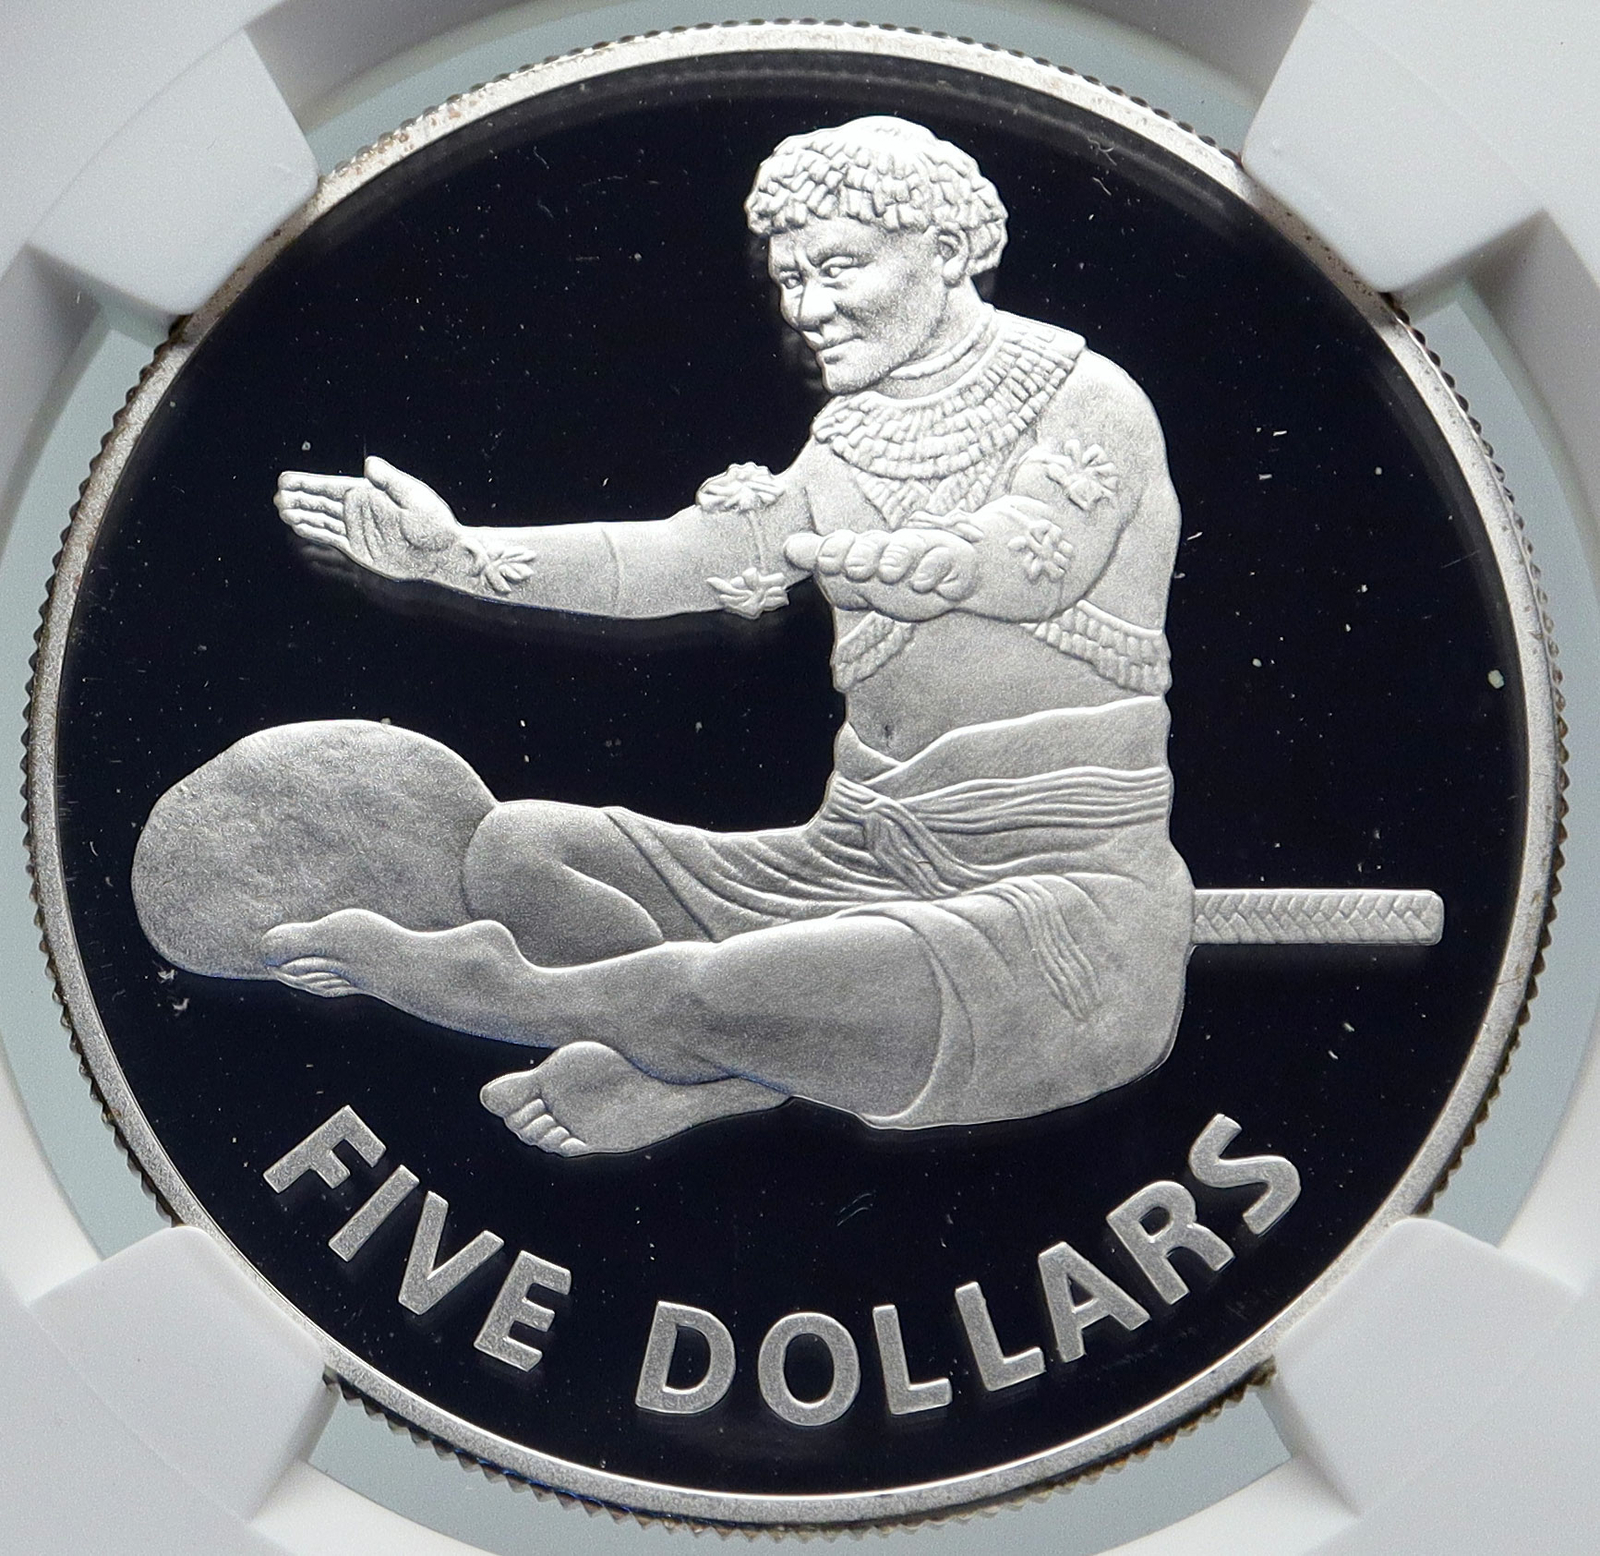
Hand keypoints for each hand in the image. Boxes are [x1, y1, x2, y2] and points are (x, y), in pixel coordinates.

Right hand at [275, 456, 460, 580]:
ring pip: (323, 519)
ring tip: (282, 510)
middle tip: (278, 497)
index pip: (331, 486)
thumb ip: (391, 482)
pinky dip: (315, 532)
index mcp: (369, 493)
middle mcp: (360, 510)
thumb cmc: (434, 524)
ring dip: (302, 514)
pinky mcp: (360, 549)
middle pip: (322, 501)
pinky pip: (331, 539)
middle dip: (299, 498)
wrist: (444, 554)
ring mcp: (358, 529)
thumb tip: (370, 463)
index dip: (307, 483)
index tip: (285, 480)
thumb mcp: (414, 498)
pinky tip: (299, 527)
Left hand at [784, 526, 978, 602]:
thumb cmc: (902, 577)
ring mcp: (925, 552)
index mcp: (869, 549)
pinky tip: (924, 584)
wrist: (953, 578)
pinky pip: (945, 562)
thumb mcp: (861, 577)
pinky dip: (934, 572)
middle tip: (853, 570)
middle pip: (875, 544)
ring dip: (896, 558)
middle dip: (862, 554)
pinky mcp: (954, 563)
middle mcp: (893, 546)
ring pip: (908, 547)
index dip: (835, 549)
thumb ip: (825, 561)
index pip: (847, 545)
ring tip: (888, 574)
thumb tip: (789, 546)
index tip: (825, 562)